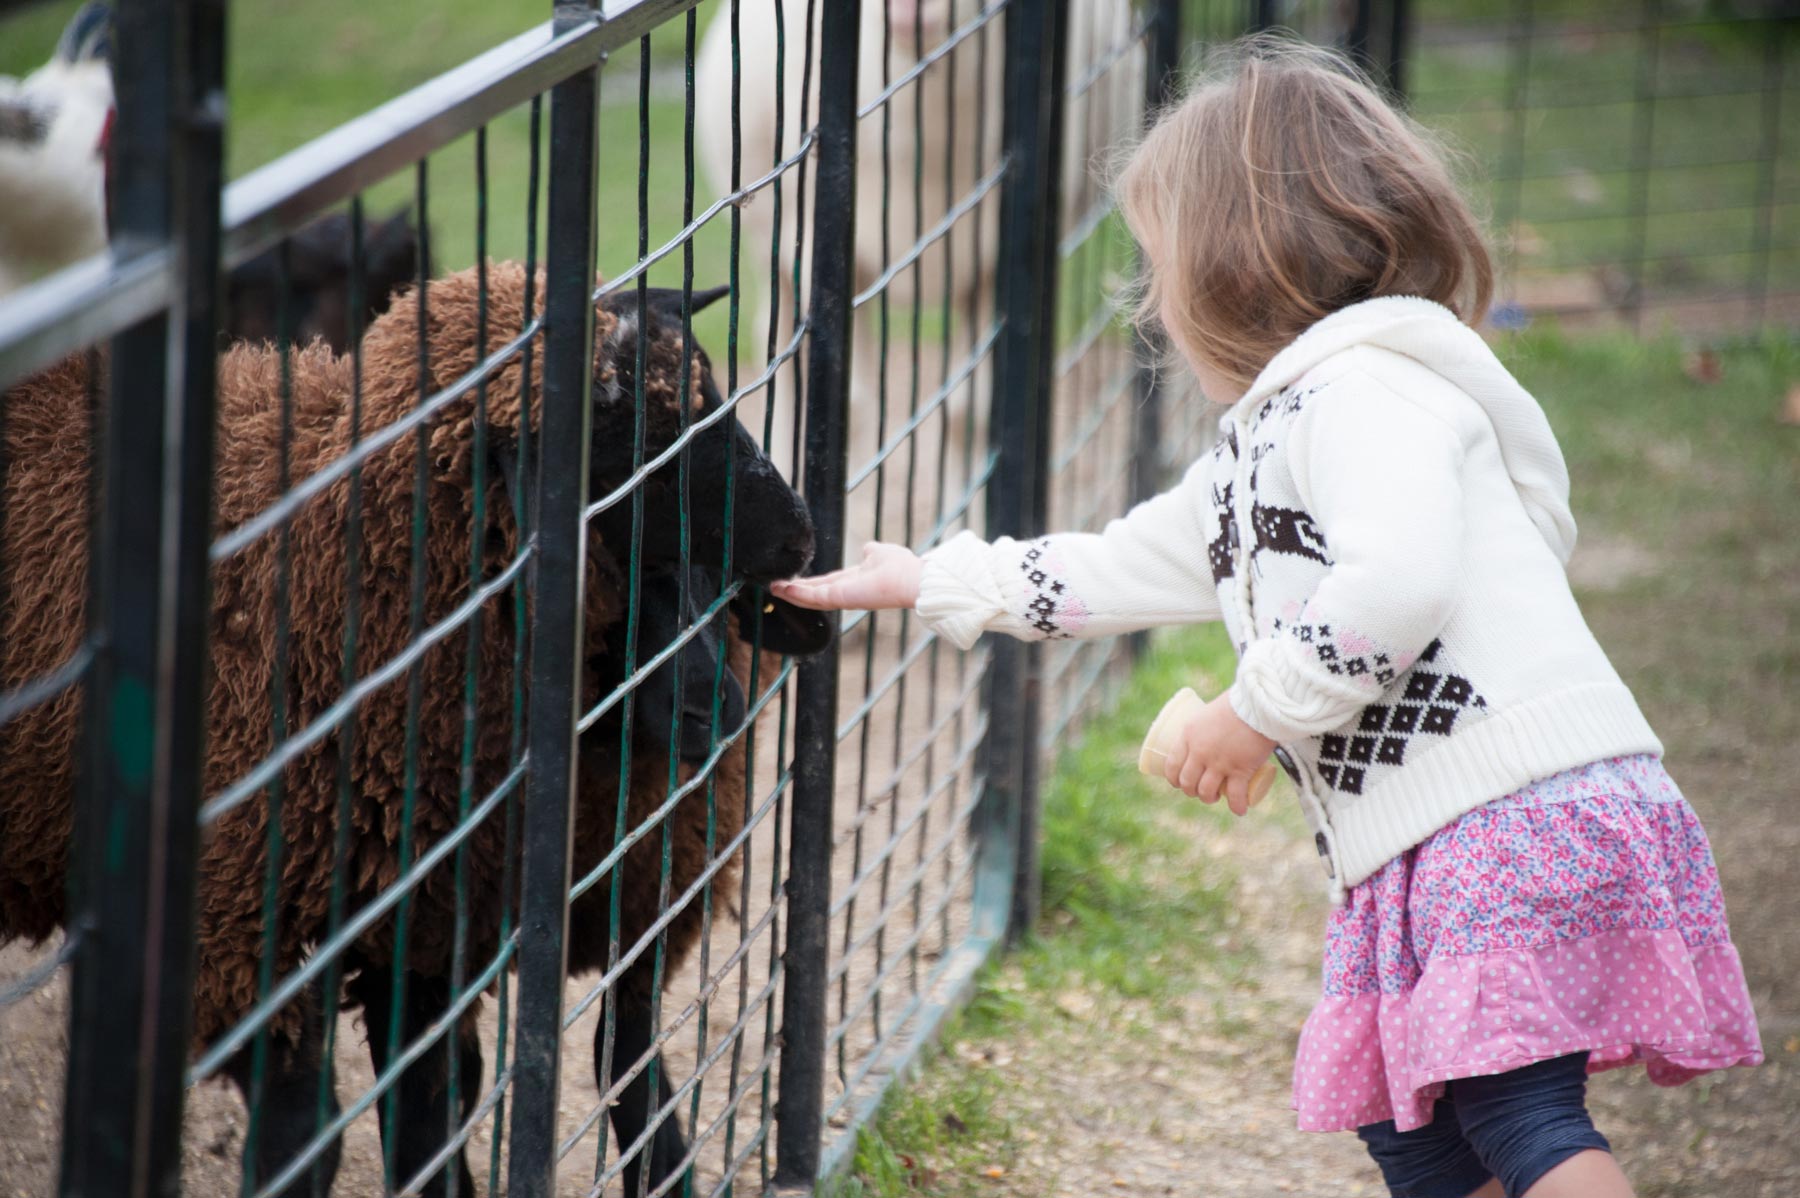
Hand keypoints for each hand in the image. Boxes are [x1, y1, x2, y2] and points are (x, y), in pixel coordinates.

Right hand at [769, 542, 922, 611]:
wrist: (911, 580)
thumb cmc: (901, 567)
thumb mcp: (880, 553)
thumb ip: (870, 552)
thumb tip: (866, 548)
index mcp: (854, 582)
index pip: (827, 583)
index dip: (810, 582)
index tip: (793, 579)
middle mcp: (846, 592)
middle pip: (814, 593)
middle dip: (794, 590)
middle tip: (774, 586)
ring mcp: (842, 597)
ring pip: (811, 598)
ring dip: (790, 593)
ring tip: (772, 588)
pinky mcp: (840, 597)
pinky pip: (813, 597)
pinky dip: (797, 594)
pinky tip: (781, 588)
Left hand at [1161, 694, 1277, 815]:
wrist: (1259, 705)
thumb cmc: (1237, 703)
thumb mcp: (1211, 710)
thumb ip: (1209, 724)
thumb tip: (1215, 729)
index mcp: (1188, 735)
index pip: (1172, 764)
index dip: (1174, 779)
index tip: (1179, 783)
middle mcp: (1200, 751)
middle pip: (1188, 782)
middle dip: (1191, 791)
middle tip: (1199, 790)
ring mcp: (1219, 763)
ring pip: (1206, 791)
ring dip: (1209, 799)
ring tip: (1215, 798)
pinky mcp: (1240, 769)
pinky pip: (1235, 796)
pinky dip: (1236, 806)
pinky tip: (1239, 810)